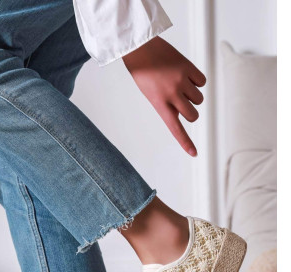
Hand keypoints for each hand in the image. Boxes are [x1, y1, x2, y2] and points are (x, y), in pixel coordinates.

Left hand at [122, 36, 205, 156]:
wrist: (140, 48)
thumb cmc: (144, 74)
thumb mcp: (152, 95)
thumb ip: (167, 106)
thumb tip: (184, 112)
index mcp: (160, 104)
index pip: (175, 128)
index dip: (185, 142)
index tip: (194, 153)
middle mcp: (172, 94)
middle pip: (193, 115)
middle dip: (190, 111)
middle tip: (181, 101)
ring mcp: (181, 81)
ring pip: (199, 98)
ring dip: (193, 94)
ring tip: (180, 84)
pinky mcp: (188, 67)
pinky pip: (202, 81)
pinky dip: (197, 80)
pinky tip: (185, 74)